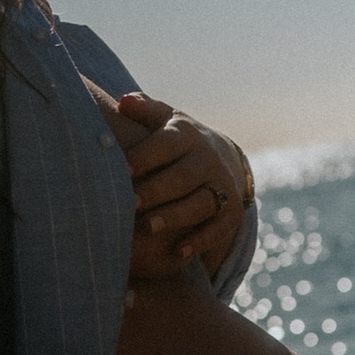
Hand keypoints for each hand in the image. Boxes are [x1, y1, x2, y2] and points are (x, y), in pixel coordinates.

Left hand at [119, 92, 245, 276]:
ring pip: (201, 202)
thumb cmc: (174, 140)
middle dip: (156, 190)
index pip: (166, 144)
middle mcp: (207, 159)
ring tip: (149, 227)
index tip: (121, 169)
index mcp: (186, 135)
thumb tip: (124, 101)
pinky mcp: (232, 211)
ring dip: (176, 215)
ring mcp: (222, 185)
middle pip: (183, 176)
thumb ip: (144, 110)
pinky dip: (200, 240)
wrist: (221, 156)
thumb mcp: (163, 120)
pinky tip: (178, 253)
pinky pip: (218, 227)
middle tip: (130, 203)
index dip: (144, 156)